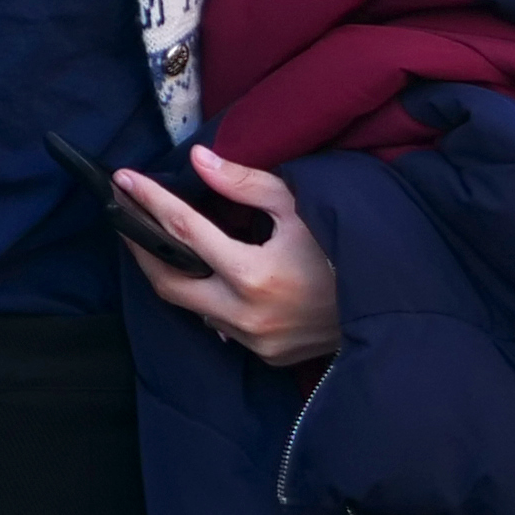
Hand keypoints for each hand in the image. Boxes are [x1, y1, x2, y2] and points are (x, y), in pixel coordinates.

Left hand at [124, 148, 340, 364]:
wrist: (392, 308)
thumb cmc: (347, 248)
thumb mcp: (302, 207)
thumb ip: (246, 185)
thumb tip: (198, 161)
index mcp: (253, 274)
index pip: (183, 231)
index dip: (149, 201)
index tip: (123, 180)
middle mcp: (245, 314)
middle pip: (167, 282)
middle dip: (140, 248)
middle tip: (123, 217)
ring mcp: (253, 340)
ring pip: (191, 307)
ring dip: (172, 274)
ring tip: (155, 240)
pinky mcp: (263, 354)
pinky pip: (219, 325)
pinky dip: (206, 298)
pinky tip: (202, 274)